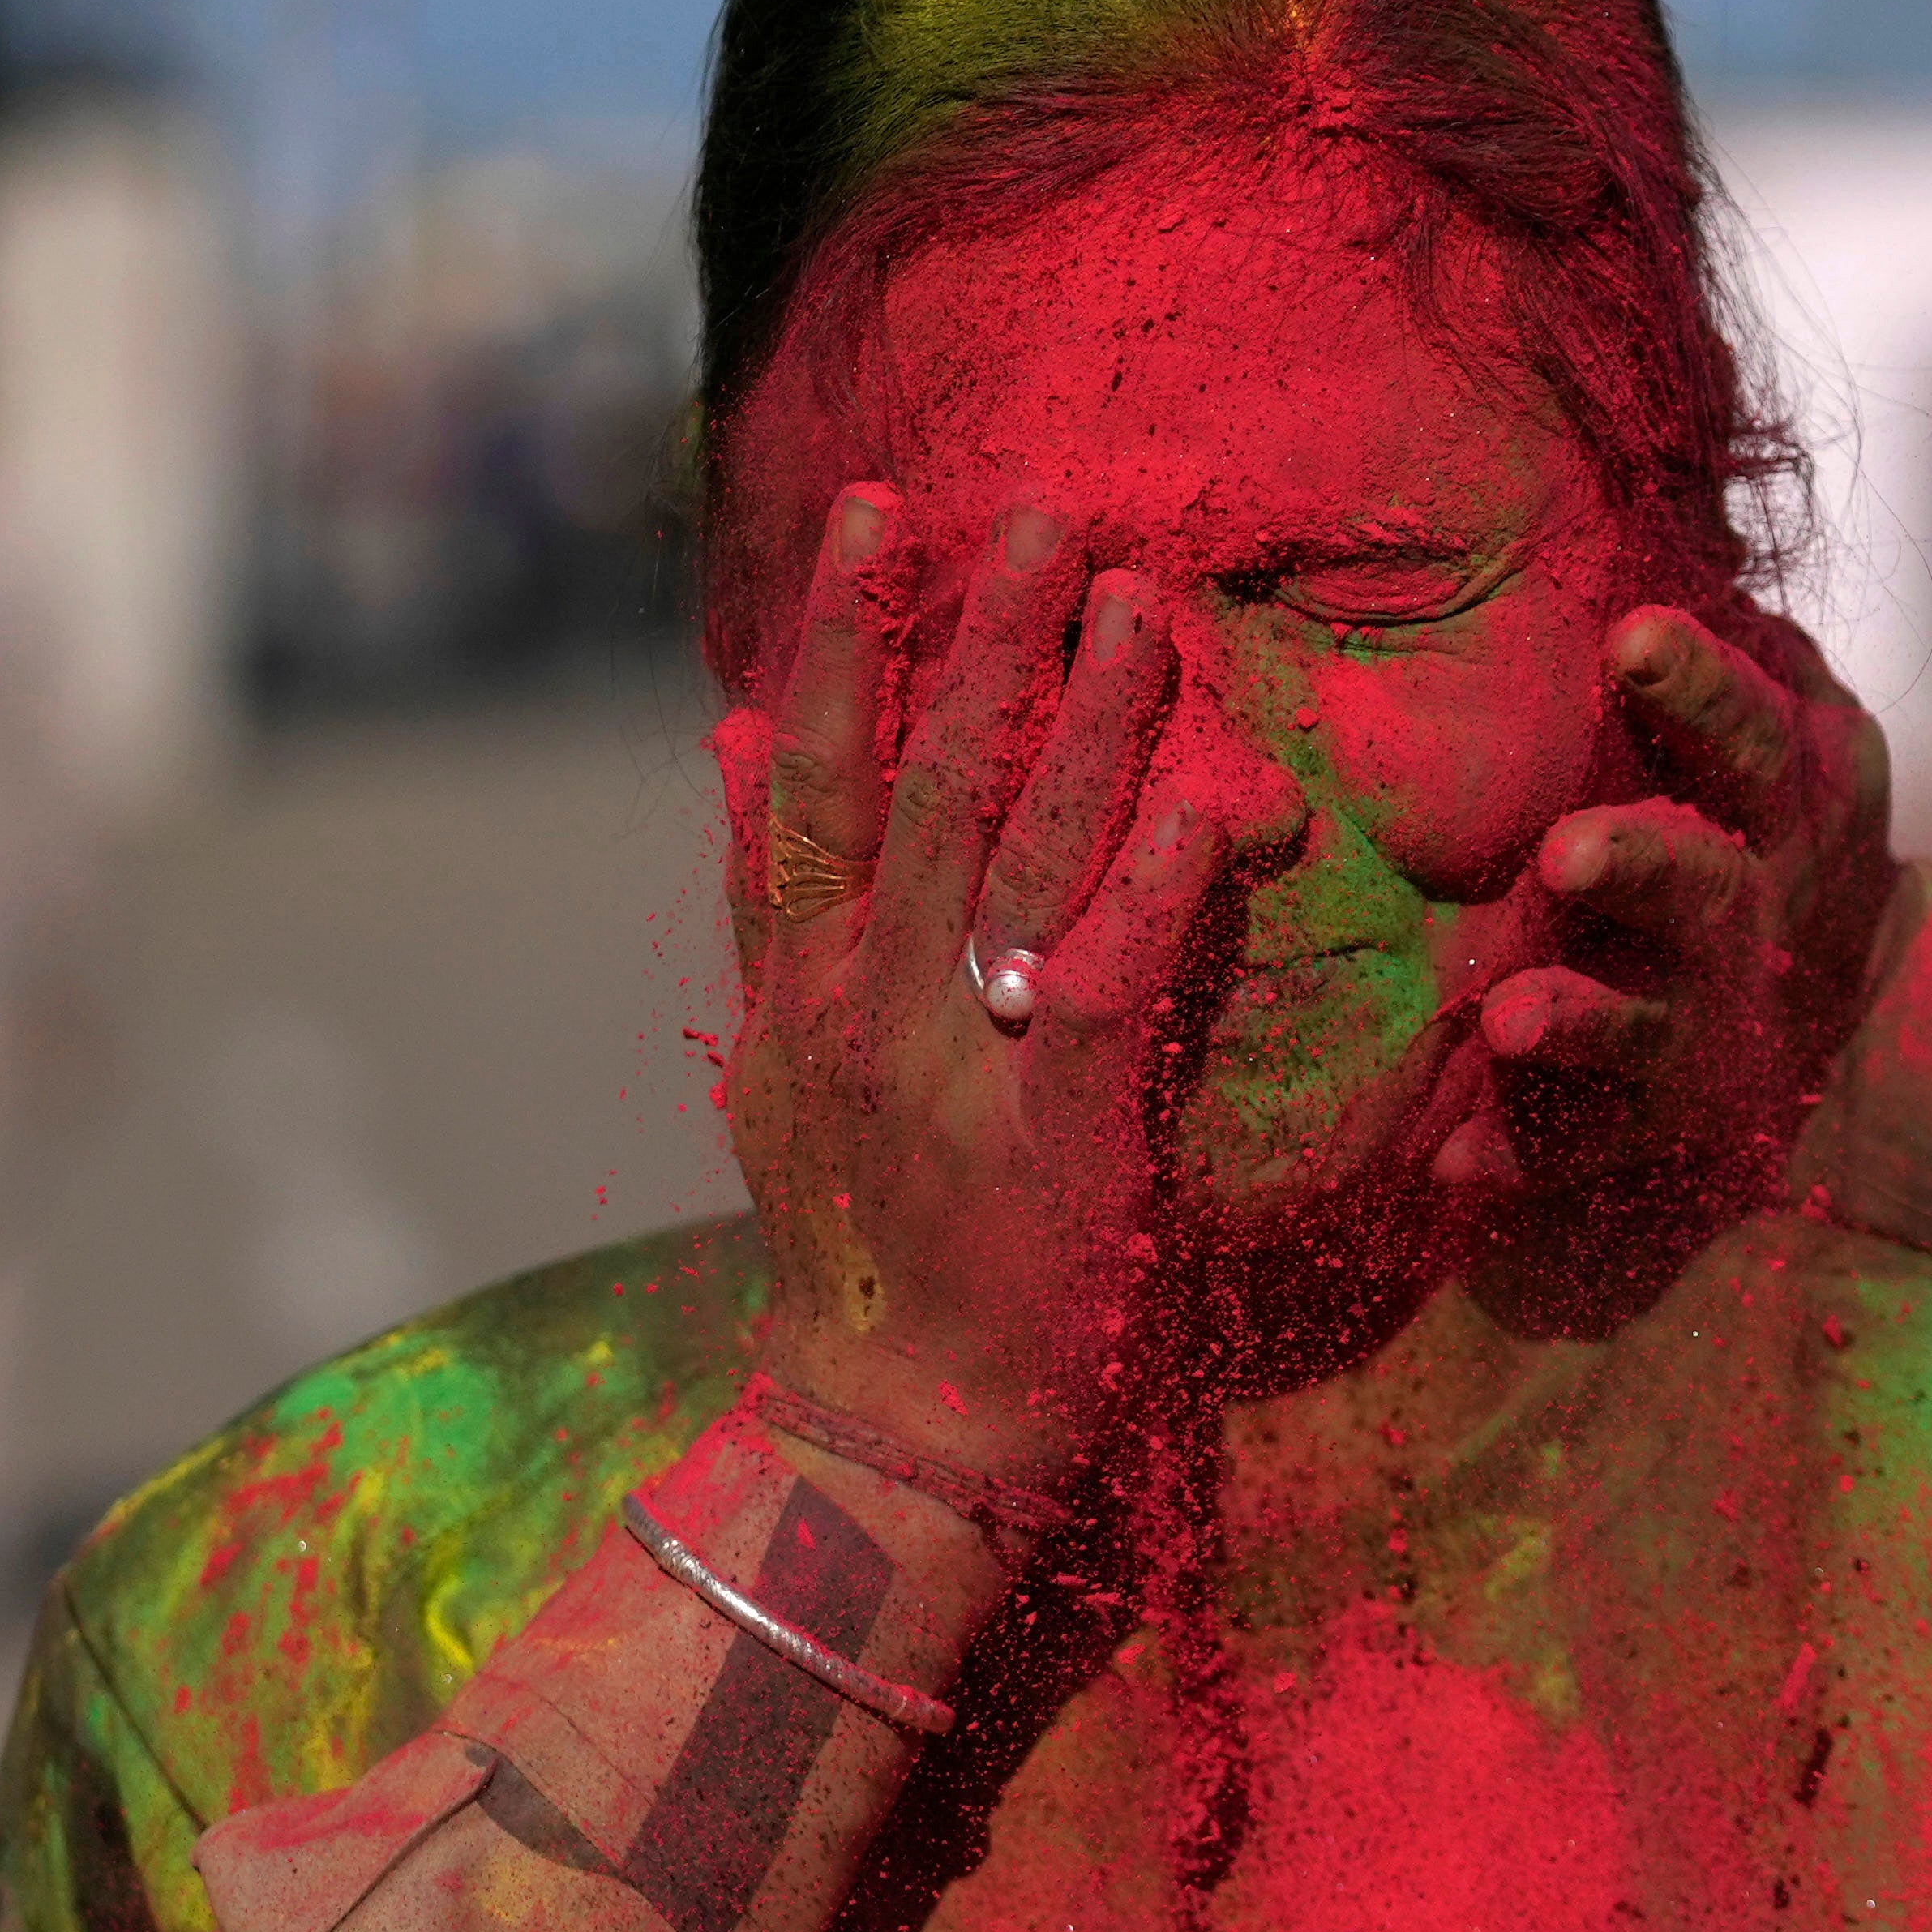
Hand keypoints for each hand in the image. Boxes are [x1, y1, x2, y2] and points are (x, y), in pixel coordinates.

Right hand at [719, 488, 1299, 1502]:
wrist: (894, 1421)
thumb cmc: (858, 1231)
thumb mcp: (772, 1053)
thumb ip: (762, 891)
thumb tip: (730, 724)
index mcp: (798, 976)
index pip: (810, 769)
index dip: (845, 635)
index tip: (879, 510)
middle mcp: (861, 1002)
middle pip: (917, 785)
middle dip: (980, 640)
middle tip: (1039, 515)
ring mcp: (953, 1064)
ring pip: (1017, 858)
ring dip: (1083, 724)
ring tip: (1139, 606)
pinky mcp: (1056, 1134)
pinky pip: (1110, 986)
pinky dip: (1155, 892)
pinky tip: (1201, 803)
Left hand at [1436, 612, 1895, 1219]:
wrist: (1820, 1005)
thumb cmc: (1757, 812)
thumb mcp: (1782, 724)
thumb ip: (1733, 640)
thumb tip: (1653, 499)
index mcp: (1792, 795)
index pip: (1753, 731)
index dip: (1700, 687)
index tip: (1630, 638)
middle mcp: (1753, 911)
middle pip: (1704, 884)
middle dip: (1641, 864)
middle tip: (1567, 848)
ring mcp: (1702, 1024)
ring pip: (1643, 1028)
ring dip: (1579, 1021)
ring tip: (1511, 1021)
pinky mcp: (1645, 1122)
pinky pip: (1575, 1150)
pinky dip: (1518, 1158)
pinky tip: (1449, 1165)